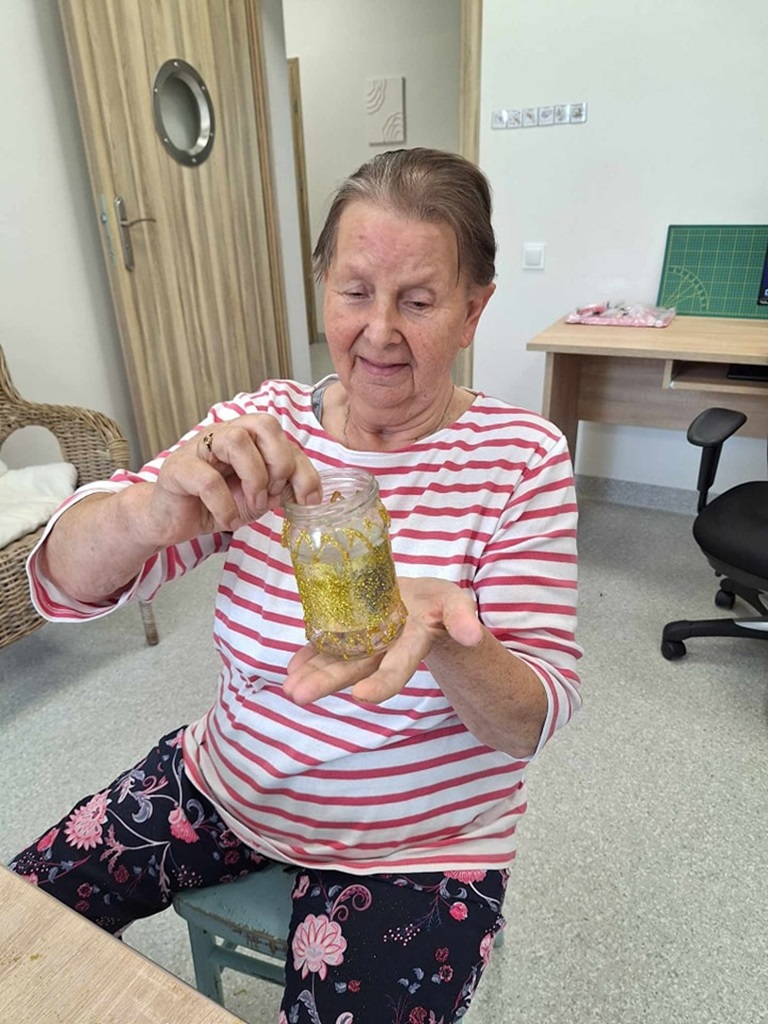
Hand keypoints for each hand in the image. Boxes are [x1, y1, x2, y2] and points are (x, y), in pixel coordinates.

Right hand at [145, 415, 321, 546]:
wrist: (172, 520)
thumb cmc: (215, 503)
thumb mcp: (257, 497)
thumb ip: (280, 488)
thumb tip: (306, 491)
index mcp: (248, 437)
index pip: (285, 438)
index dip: (304, 469)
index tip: (308, 499)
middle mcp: (225, 433)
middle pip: (264, 424)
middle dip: (279, 463)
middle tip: (271, 494)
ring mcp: (199, 447)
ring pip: (236, 441)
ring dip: (253, 477)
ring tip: (251, 503)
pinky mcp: (178, 468)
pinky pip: (208, 480)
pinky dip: (225, 505)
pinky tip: (227, 519)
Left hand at [283, 577, 483, 704]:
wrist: (422, 600)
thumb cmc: (440, 603)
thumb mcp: (456, 603)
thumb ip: (462, 618)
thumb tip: (472, 637)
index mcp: (412, 643)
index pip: (397, 667)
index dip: (382, 683)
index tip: (361, 697)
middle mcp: (384, 648)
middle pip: (357, 668)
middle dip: (328, 681)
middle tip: (299, 696)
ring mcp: (365, 643)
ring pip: (338, 659)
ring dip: (313, 673)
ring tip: (289, 687)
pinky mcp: (351, 632)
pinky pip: (328, 646)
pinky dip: (310, 655)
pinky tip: (292, 668)